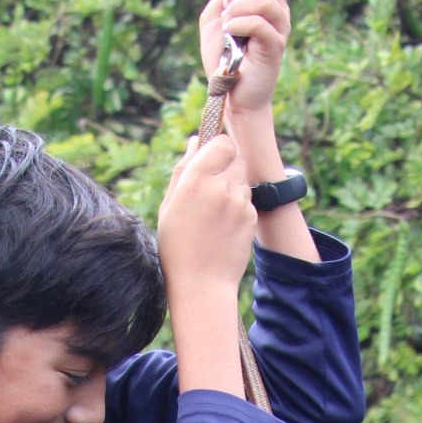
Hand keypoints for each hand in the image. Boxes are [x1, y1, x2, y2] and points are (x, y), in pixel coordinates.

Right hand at [157, 133, 255, 295]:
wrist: (201, 282)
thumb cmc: (177, 244)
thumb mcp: (170, 204)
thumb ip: (184, 168)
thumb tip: (196, 140)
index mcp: (195, 179)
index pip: (223, 142)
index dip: (218, 147)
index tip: (211, 158)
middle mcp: (220, 186)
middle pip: (236, 157)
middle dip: (226, 166)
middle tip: (211, 186)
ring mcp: (239, 202)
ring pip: (243, 178)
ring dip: (233, 185)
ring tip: (215, 210)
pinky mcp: (251, 217)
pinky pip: (248, 199)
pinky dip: (239, 206)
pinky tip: (224, 225)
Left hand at [198, 0, 291, 117]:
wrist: (229, 93)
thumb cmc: (223, 57)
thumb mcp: (216, 14)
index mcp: (268, 0)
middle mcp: (279, 12)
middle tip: (227, 8)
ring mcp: (279, 29)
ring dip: (238, 6)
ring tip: (228, 23)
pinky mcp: (275, 47)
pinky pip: (260, 23)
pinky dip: (239, 23)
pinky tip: (231, 32)